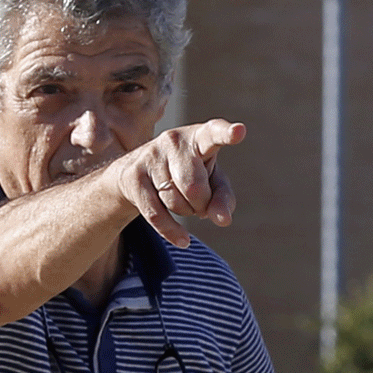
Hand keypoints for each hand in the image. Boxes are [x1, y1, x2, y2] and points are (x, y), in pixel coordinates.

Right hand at [114, 119, 245, 247]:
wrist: (133, 170)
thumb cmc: (186, 172)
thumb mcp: (211, 182)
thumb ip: (223, 198)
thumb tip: (222, 220)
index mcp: (199, 137)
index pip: (214, 133)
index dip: (226, 134)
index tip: (239, 131)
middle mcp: (174, 141)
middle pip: (194, 187)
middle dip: (200, 204)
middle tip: (199, 201)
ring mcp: (151, 156)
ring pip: (175, 201)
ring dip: (185, 211)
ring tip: (182, 201)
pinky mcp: (133, 176)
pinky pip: (156, 213)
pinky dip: (172, 231)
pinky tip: (183, 240)